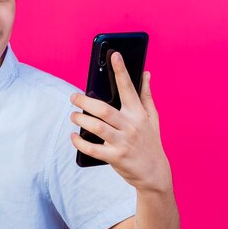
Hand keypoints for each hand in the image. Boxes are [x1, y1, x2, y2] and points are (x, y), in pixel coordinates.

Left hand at [69, 52, 171, 193]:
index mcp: (139, 114)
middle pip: (103, 109)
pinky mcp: (115, 157)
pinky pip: (92, 148)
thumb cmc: (150, 141)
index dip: (121, 70)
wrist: (154, 173)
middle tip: (73, 97)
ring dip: (80, 119)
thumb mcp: (153, 118)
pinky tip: (74, 136)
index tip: (114, 55)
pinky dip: (79, 141)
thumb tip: (145, 73)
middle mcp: (131, 126)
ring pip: (95, 126)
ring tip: (73, 115)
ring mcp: (122, 142)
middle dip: (84, 101)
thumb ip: (146, 95)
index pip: (128, 88)